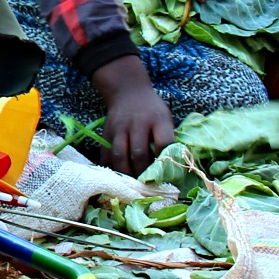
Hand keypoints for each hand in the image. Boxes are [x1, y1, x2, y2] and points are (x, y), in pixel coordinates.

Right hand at [91, 57, 176, 175]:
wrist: (128, 92)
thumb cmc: (152, 110)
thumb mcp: (166, 118)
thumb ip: (168, 139)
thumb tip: (172, 167)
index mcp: (158, 119)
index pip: (163, 143)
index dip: (165, 161)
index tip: (167, 174)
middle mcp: (137, 123)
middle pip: (139, 153)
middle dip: (144, 173)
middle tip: (148, 186)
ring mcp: (120, 128)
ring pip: (120, 156)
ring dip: (127, 174)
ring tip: (133, 184)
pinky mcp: (106, 133)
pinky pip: (106, 155)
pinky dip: (111, 168)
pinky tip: (118, 177)